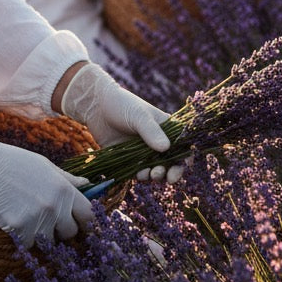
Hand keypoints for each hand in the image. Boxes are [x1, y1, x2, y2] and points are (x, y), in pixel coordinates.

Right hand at [0, 127, 93, 247]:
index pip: (89, 216)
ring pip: (49, 242)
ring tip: (28, 218)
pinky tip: (15, 221)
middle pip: (70, 233)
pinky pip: (28, 244)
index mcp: (65, 189)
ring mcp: (37, 219)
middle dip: (61, 230)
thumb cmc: (15, 162)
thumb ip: (68, 180)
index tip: (78, 224)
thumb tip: (88, 184)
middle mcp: (55, 206)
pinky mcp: (18, 228)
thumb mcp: (46, 166)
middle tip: (47, 221)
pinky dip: (23, 238)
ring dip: (41, 235)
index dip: (85, 222)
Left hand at [61, 63, 179, 180]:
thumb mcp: (138, 115)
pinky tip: (138, 174)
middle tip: (166, 177)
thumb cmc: (121, 104)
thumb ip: (151, 131)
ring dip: (156, 176)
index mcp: (166, 129)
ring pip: (156, 170)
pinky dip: (141, 176)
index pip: (182, 145)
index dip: (185, 158)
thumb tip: (166, 148)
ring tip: (149, 174)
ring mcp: (143, 152)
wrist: (95, 107)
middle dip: (171, 172)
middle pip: (171, 162)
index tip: (183, 167)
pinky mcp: (129, 160)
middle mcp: (157, 142)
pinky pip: (139, 172)